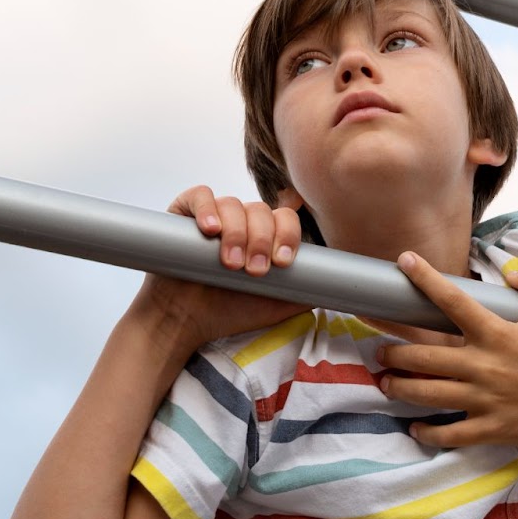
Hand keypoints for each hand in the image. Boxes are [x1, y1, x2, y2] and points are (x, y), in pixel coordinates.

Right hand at [130, 186, 309, 346]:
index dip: (288, 234)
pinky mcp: (182, 212)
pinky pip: (199, 195)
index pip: (284, 217)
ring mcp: (212, 214)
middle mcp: (240, 220)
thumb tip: (334, 284)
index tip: (283, 261)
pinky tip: (211, 229)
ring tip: (230, 263)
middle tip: (254, 270)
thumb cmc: (228, 312)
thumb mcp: (277, 304)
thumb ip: (304, 290)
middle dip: (262, 240)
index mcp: (263, 235)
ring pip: (234, 204)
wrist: (183, 322)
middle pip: (261, 210)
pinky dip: (208, 208)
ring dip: (237, 233)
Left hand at [375, 253, 517, 448]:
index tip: (404, 262)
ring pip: (428, 394)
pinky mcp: (492, 429)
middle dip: (395, 352)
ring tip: (385, 383)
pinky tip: (415, 429)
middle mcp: (483, 366)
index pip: (452, 300)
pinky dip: (428, 434)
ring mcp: (485, 400)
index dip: (425, 279)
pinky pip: (450, 435)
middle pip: (424, 357)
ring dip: (400, 388)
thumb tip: (512, 271)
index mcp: (496, 333)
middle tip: (379, 350)